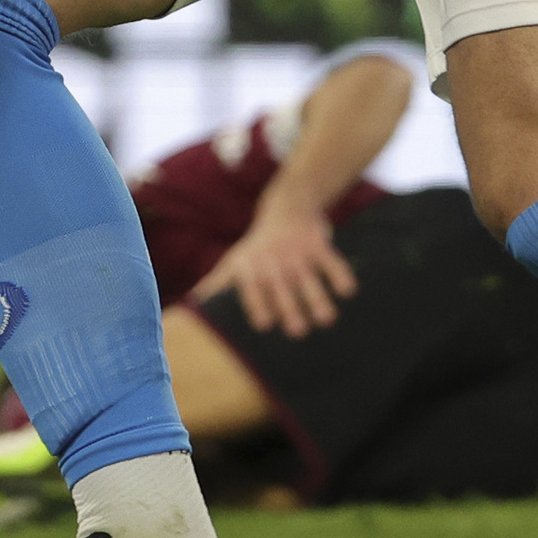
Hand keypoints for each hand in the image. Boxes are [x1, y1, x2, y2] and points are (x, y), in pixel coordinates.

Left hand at [185, 202, 356, 338]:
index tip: (263, 325)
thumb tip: (190, 311)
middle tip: (298, 331)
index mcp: (250, 265)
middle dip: (290, 307)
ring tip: (327, 320)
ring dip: (318, 297)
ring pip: (308, 276)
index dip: (257, 303)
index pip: (252, 286)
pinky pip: (331, 260)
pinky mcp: (319, 244)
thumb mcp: (233, 263)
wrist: (288, 206)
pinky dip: (339, 274)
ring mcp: (297, 251)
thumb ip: (215, 287)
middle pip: (281, 285)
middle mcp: (273, 259)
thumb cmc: (256, 248)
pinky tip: (348, 291)